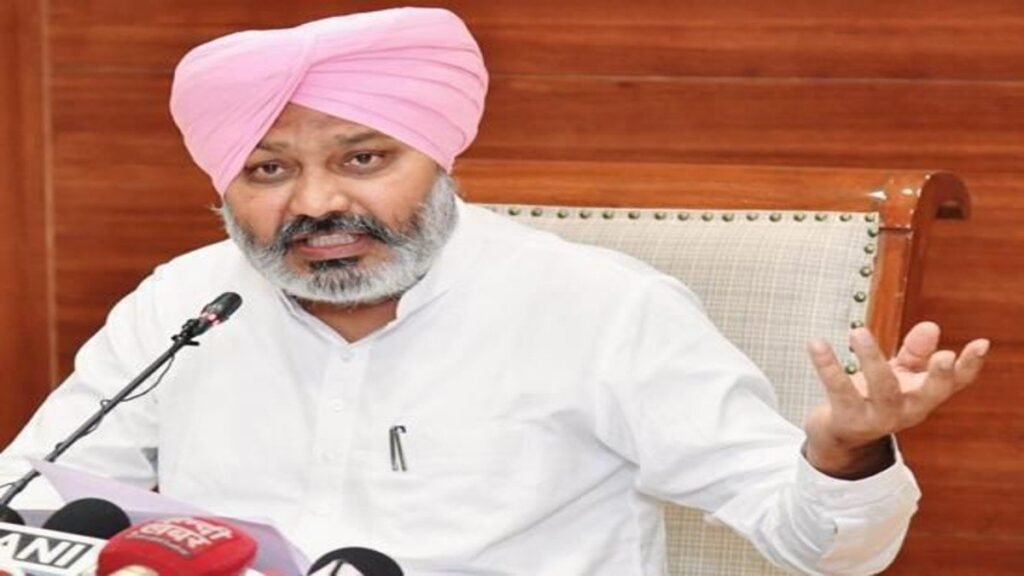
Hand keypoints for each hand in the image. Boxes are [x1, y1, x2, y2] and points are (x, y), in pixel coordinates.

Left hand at [803, 321, 988, 478]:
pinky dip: (828, 366)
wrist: (838, 436)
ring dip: (872, 359)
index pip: (953, 384)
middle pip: (927, 394)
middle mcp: (906, 411)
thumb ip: (914, 352)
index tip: (981, 345)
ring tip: (858, 331)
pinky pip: (838, 390)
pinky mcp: (847, 420)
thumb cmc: (873, 397)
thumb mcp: (898, 374)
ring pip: (882, 389)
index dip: (969, 366)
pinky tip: (817, 344)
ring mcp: (878, 419)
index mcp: (922, 397)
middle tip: (943, 356)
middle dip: (937, 376)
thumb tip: (932, 327)